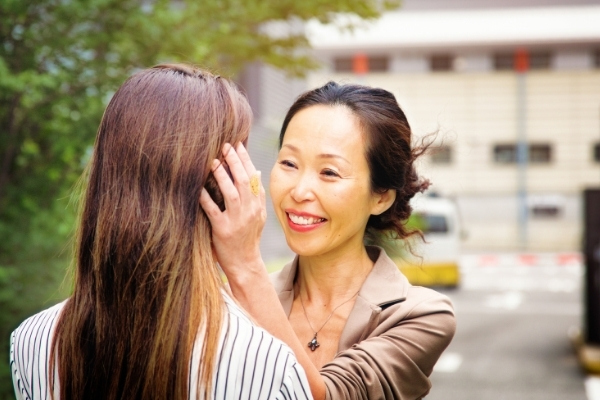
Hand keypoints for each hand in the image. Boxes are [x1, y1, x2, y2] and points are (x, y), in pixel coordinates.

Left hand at [200, 142, 266, 275]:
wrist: (245, 262)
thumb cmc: (248, 237)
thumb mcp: (259, 215)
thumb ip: (257, 195)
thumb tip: (257, 171)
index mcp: (258, 205)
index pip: (254, 177)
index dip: (245, 160)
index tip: (237, 145)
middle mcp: (250, 211)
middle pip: (244, 181)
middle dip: (234, 162)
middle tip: (224, 146)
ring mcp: (237, 221)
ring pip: (231, 193)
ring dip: (222, 176)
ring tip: (213, 161)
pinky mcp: (222, 230)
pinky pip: (213, 210)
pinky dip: (205, 197)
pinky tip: (198, 187)